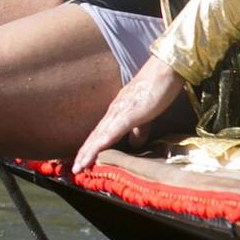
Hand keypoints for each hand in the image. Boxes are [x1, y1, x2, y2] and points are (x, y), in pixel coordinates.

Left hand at [73, 55, 184, 169]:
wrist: (165, 70)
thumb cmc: (157, 89)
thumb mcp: (147, 115)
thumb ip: (140, 129)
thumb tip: (134, 145)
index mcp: (117, 113)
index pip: (100, 134)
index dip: (91, 148)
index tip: (82, 162)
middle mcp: (114, 112)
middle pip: (95, 136)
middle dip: (84, 154)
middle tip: (74, 170)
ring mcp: (119, 112)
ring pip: (100, 135)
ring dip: (88, 152)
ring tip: (79, 166)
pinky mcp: (129, 113)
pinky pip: (113, 130)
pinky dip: (102, 142)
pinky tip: (95, 152)